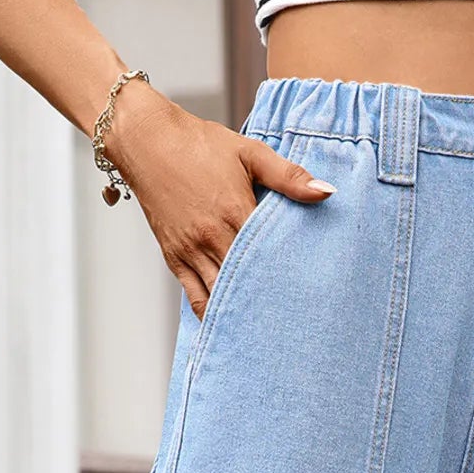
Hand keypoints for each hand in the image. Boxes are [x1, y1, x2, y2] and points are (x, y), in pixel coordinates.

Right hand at [106, 81, 335, 317]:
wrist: (147, 141)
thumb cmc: (199, 144)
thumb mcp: (249, 152)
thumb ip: (288, 176)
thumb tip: (327, 192)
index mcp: (235, 211)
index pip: (269, 256)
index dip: (289, 277)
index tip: (308, 294)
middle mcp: (212, 237)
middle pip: (247, 281)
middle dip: (269, 301)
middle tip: (294, 323)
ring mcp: (191, 251)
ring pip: (221, 296)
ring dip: (242, 313)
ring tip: (266, 331)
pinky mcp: (174, 259)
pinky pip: (195, 298)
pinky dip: (212, 314)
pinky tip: (230, 326)